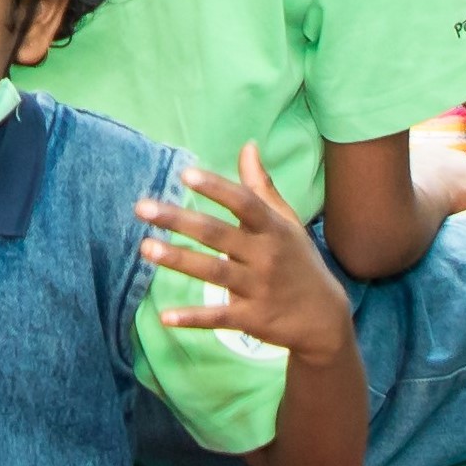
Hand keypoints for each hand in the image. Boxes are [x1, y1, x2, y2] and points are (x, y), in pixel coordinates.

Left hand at [140, 144, 355, 362]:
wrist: (324, 318)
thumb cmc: (298, 262)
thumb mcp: (286, 223)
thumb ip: (262, 187)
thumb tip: (248, 146)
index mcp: (273, 229)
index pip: (244, 202)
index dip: (216, 187)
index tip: (184, 174)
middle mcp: (266, 256)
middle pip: (218, 234)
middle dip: (179, 220)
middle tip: (142, 208)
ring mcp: (258, 289)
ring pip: (213, 271)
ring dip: (179, 260)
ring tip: (145, 248)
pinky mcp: (252, 319)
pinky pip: (219, 317)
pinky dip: (193, 318)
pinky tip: (165, 316)